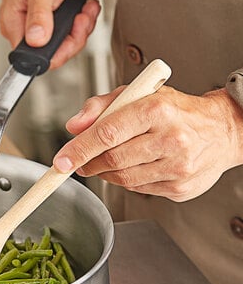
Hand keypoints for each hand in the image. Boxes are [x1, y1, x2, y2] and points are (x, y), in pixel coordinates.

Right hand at [0, 0, 100, 67]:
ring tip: (86, 9)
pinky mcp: (43, 27)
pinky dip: (78, 24)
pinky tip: (83, 9)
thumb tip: (36, 39)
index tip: (75, 29)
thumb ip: (39, 14)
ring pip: (61, 45)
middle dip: (75, 36)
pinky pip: (63, 36)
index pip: (36, 56)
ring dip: (80, 29)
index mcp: (13, 25)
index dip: (59, 50)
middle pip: (51, 53)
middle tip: (84, 16)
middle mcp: (21, 32)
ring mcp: (32, 30)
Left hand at [52, 86, 242, 201]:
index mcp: (158, 109)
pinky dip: (127, 181)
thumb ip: (101, 106)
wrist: (223, 130)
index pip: (107, 133)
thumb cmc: (176, 110)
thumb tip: (74, 126)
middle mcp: (172, 138)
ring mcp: (178, 166)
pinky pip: (139, 189)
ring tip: (108, 160)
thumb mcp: (138, 94)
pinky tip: (134, 166)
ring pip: (123, 178)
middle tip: (80, 162)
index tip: (61, 161)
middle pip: (113, 159)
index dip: (79, 149)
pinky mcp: (181, 187)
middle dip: (89, 163)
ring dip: (105, 173)